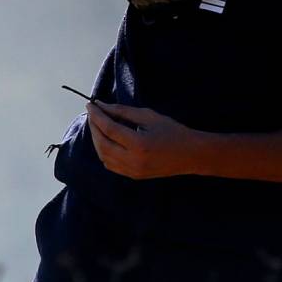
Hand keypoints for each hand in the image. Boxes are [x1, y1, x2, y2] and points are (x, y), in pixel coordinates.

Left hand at [84, 101, 200, 179]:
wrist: (190, 155)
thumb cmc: (173, 131)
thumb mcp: (149, 116)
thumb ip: (124, 112)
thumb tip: (103, 106)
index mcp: (138, 144)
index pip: (109, 128)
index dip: (97, 115)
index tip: (90, 104)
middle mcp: (132, 160)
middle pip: (102, 143)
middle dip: (94, 127)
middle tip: (92, 114)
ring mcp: (132, 171)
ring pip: (103, 156)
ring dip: (97, 140)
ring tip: (97, 125)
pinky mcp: (133, 176)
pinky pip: (110, 165)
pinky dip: (103, 152)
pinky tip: (105, 140)